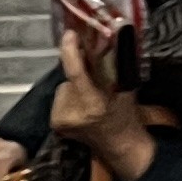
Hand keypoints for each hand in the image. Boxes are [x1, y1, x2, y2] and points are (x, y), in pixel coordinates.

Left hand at [46, 16, 154, 180]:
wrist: (119, 146)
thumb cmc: (126, 115)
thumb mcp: (125, 88)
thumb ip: (113, 66)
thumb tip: (105, 38)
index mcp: (94, 105)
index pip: (76, 74)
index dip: (71, 52)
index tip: (70, 35)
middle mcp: (74, 114)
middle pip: (69, 79)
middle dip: (81, 74)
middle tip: (95, 79)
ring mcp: (62, 121)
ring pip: (63, 88)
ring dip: (74, 87)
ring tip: (90, 97)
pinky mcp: (55, 124)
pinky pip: (59, 98)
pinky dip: (69, 98)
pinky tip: (81, 107)